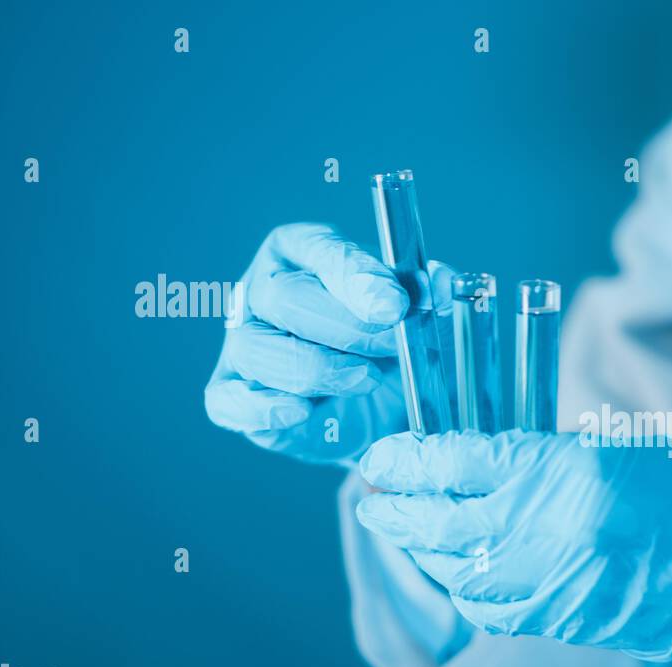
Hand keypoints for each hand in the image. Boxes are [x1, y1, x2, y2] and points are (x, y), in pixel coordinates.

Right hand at [204, 223, 453, 464]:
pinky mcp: (236, 395)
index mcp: (306, 252)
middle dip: (347, 326)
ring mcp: (246, 342)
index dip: (356, 276)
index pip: (320, 250)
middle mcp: (265, 290)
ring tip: (366, 380)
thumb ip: (432, 298)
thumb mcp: (423, 320)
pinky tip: (302, 411)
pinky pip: (229, 400)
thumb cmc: (395, 348)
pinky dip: (263, 408)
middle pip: (286, 297)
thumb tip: (442, 283)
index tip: (394, 304)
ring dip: (318, 369)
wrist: (383, 409)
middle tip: (393, 346)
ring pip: (259, 348)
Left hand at [354, 430, 671, 666]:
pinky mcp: (572, 623)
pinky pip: (495, 608)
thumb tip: (462, 468)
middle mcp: (562, 536)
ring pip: (462, 574)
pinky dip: (462, 586)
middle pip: (450, 525)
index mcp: (574, 476)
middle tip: (371, 492)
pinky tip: (450, 568)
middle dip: (399, 509)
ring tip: (400, 526)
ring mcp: (567, 588)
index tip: (382, 454)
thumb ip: (533, 463)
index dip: (412, 460)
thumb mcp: (609, 451)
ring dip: (422, 551)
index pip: (465, 464)